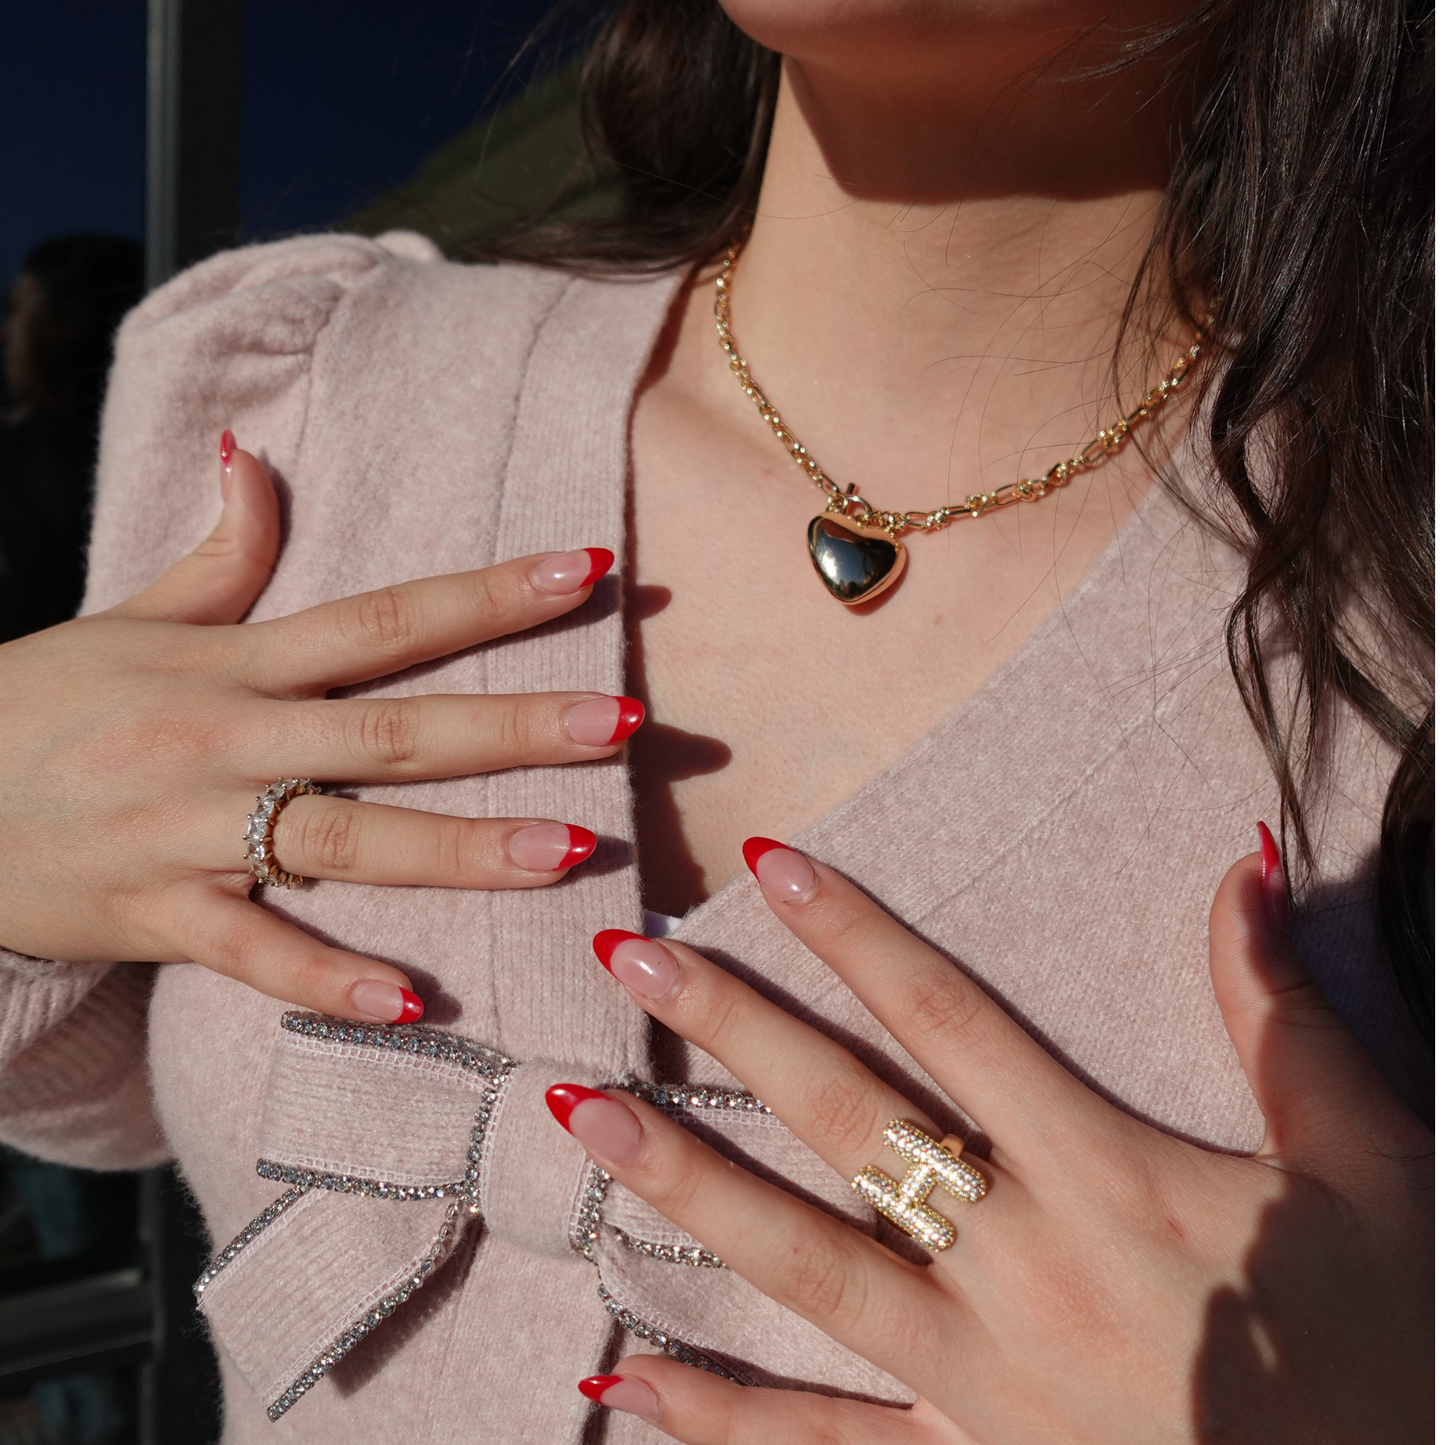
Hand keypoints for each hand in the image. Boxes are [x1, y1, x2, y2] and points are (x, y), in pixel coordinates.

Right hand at [0, 438, 640, 1020]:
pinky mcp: (157, 916)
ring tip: (567, 850)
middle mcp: (224, 740)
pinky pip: (252, 954)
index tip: (588, 571)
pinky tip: (414, 1002)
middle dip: (512, 726)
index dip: (489, 595)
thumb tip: (257, 453)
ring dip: (457, 848)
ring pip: (343, 839)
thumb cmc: (35, 704)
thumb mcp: (124, 616)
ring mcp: (192, 833)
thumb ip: (217, 552)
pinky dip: (328, 979)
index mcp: (230, 660)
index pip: (384, 617)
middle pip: (391, 729)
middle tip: (623, 722)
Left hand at [551, 831, 1430, 1442]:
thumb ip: (1280, 1016)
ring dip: (692, 1190)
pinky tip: (624, 1379)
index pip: (953, 1022)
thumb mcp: (1367, 1167)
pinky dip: (722, 1421)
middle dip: (737, 1031)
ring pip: (809, 1271)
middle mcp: (1027, 1271)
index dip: (857, 935)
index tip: (770, 862)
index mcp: (1114, 1177)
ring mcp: (985, 1389)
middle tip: (633, 959)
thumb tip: (1241, 864)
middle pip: (852, 1123)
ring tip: (590, 1123)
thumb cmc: (1392, 1344)